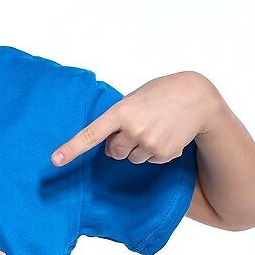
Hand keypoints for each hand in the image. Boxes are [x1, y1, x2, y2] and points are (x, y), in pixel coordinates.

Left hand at [51, 71, 216, 166]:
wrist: (198, 98)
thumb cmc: (163, 93)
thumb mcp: (136, 97)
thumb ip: (119, 116)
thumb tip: (108, 142)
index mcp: (121, 111)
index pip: (91, 134)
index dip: (72, 149)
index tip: (56, 160)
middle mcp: (133, 130)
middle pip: (113, 152)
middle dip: (119, 144)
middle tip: (134, 128)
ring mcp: (149, 144)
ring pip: (131, 158)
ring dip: (137, 148)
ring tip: (155, 128)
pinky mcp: (163, 154)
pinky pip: (149, 161)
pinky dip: (155, 152)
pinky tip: (166, 134)